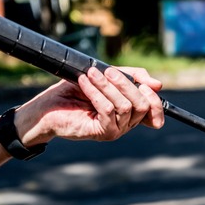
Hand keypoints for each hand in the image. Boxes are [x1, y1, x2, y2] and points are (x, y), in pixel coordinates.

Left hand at [15, 66, 164, 144]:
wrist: (47, 109)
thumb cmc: (74, 92)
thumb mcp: (105, 77)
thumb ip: (130, 77)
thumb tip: (158, 84)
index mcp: (130, 112)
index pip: (155, 109)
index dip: (153, 96)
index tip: (142, 82)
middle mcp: (127, 123)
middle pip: (143, 105)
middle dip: (126, 84)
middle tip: (107, 71)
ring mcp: (116, 130)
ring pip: (126, 107)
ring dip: (107, 86)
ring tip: (91, 74)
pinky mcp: (102, 133)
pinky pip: (108, 110)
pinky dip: (96, 93)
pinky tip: (84, 82)